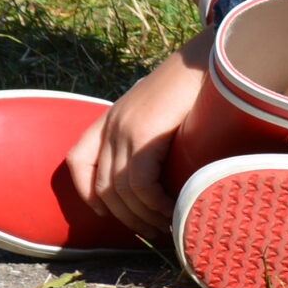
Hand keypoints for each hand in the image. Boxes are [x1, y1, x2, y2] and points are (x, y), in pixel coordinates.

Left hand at [64, 33, 210, 238]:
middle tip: (152, 231)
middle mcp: (111, 124)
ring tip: (167, 225)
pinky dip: (154, 203)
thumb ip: (155, 132)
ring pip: (120, 190)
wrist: (209, 56)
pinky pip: (139, 182)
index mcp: (112, 117)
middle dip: (126, 216)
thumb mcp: (166, 109)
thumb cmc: (199, 82)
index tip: (108, 212)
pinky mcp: (142, 134)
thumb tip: (166, 164)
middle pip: (103, 186)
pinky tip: (171, 209)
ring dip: (143, 215)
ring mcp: (123, 128)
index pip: (78, 160)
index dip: (87, 193)